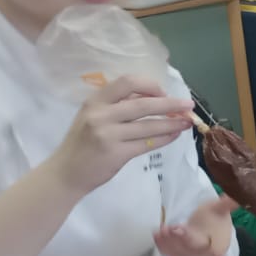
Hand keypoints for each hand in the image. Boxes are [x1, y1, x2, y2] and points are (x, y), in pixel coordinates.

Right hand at [49, 75, 193, 193]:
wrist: (66, 172)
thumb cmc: (83, 142)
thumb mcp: (92, 116)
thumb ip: (118, 106)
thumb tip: (156, 99)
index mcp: (95, 101)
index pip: (127, 82)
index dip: (150, 85)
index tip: (163, 92)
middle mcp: (100, 114)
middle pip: (144, 104)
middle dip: (171, 104)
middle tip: (189, 105)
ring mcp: (108, 134)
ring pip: (149, 126)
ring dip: (172, 123)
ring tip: (187, 122)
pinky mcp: (116, 153)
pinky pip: (148, 144)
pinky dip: (165, 138)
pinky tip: (174, 135)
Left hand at [154, 195, 236, 255]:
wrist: (210, 229)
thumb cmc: (214, 217)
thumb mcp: (220, 208)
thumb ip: (227, 203)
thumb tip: (236, 193)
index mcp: (218, 246)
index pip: (203, 244)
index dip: (189, 238)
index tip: (178, 228)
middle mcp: (205, 255)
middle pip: (189, 249)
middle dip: (177, 240)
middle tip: (166, 229)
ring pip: (177, 252)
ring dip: (167, 243)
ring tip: (158, 231)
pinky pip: (170, 253)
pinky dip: (162, 246)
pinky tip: (156, 236)